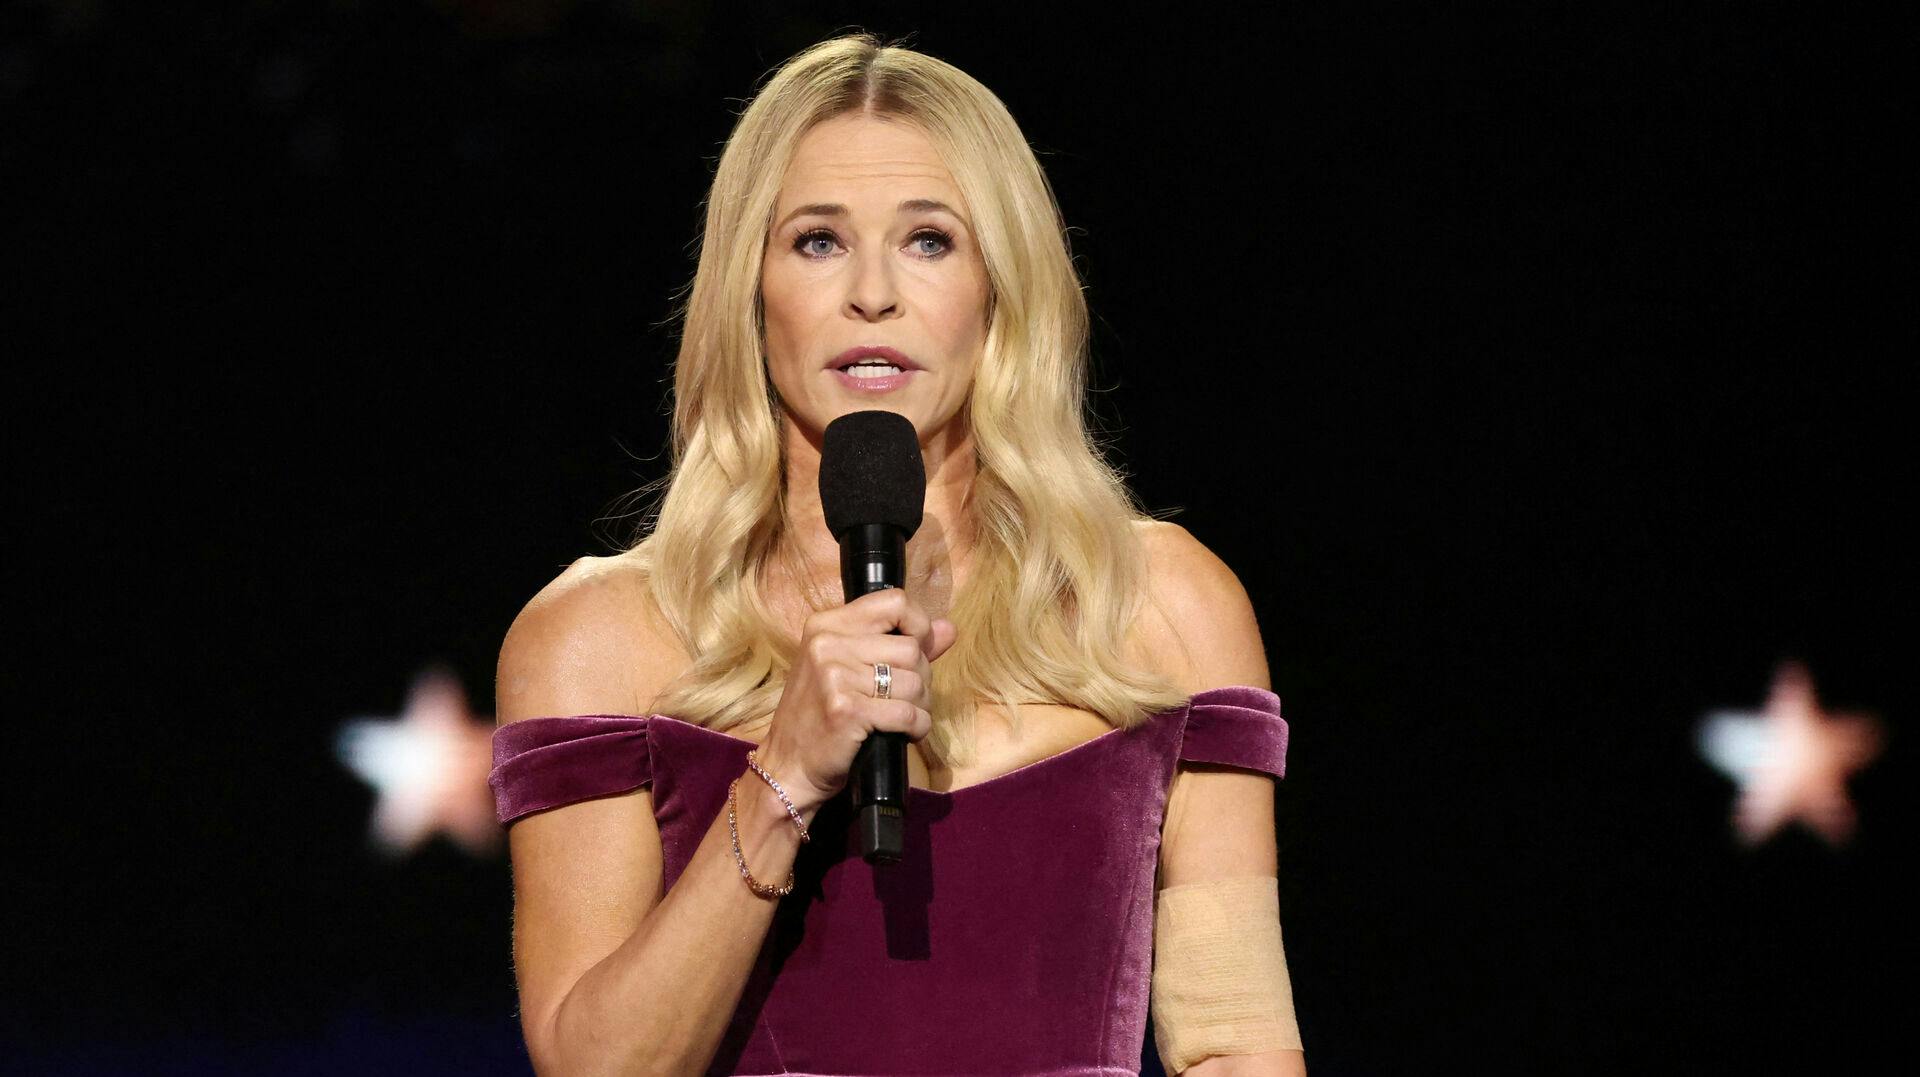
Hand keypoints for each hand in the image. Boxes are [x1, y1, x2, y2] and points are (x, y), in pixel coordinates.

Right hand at [757, 588, 957, 812]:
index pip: (895, 602)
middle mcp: (827, 643)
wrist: (787, 766)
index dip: (920, 625)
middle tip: (906, 699)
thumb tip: (949, 628)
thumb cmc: (821, 717)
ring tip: (903, 719)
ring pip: (913, 682)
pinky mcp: (846, 710)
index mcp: (827, 625)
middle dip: (922, 678)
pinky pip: (907, 713)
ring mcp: (834, 676)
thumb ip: (900, 644)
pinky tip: (905, 734)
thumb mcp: (850, 669)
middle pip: (911, 648)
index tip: (919, 650)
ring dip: (920, 706)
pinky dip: (916, 727)